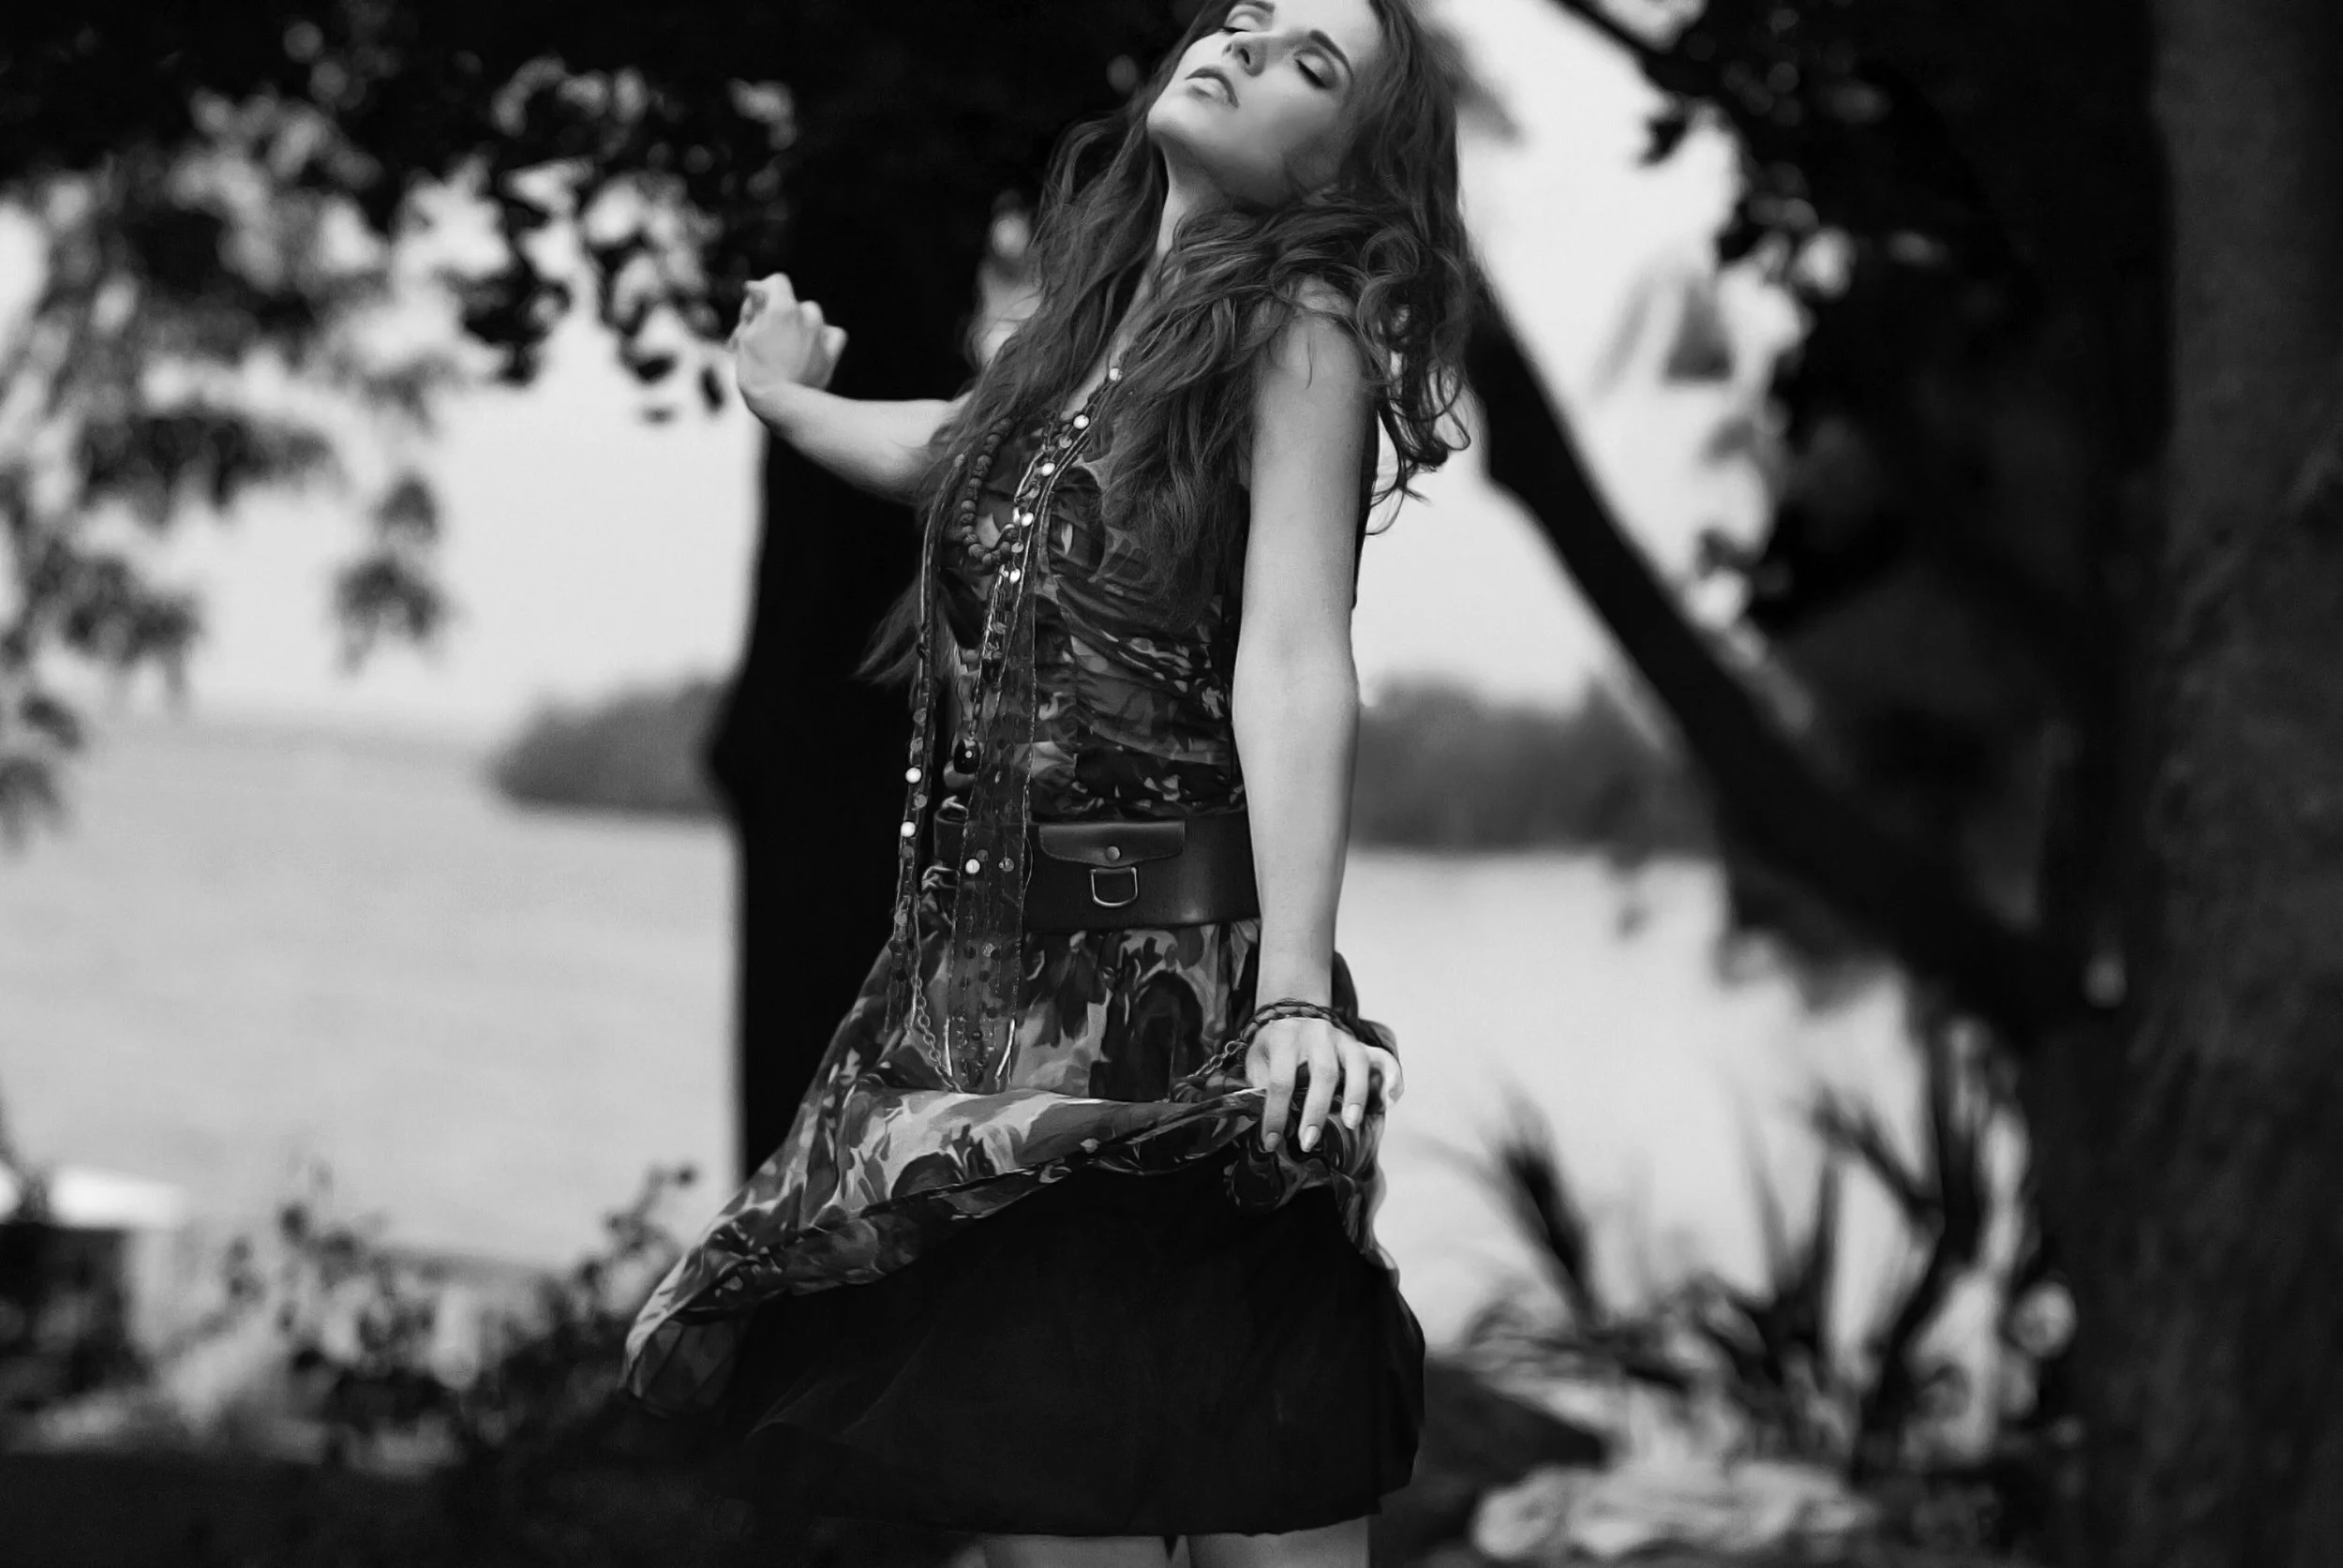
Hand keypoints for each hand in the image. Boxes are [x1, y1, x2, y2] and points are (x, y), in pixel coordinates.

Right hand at [730, 272, 847, 415]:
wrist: (780, 403)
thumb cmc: (756, 371)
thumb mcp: (745, 336)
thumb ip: (755, 310)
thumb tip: (756, 289)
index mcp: (783, 307)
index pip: (777, 281)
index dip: (763, 291)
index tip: (755, 309)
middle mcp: (807, 315)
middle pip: (791, 303)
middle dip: (776, 316)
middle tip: (760, 339)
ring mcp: (821, 334)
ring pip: (811, 317)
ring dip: (798, 326)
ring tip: (783, 349)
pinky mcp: (831, 353)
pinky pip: (832, 335)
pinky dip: (823, 338)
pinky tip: (811, 348)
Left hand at [1247, 1013, 1404, 1153]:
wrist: (1293, 1014)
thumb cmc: (1273, 1047)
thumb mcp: (1256, 1060)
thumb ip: (1260, 1086)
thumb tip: (1264, 1123)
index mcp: (1285, 1038)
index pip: (1281, 1080)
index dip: (1276, 1114)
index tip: (1270, 1141)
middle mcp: (1317, 1034)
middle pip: (1323, 1072)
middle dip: (1316, 1111)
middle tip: (1308, 1141)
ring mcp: (1342, 1038)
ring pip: (1357, 1063)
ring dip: (1356, 1095)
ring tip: (1350, 1124)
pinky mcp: (1361, 1046)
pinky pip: (1383, 1059)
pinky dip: (1392, 1079)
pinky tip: (1389, 1102)